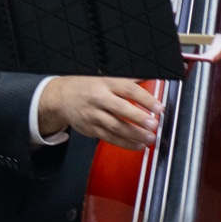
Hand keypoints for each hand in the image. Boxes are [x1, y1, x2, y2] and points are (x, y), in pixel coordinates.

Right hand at [37, 76, 161, 150]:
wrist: (62, 97)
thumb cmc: (87, 86)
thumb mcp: (105, 76)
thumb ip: (127, 79)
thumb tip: (150, 77)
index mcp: (106, 83)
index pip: (128, 90)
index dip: (145, 99)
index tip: (159, 108)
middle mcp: (99, 98)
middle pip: (121, 109)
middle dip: (139, 119)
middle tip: (154, 125)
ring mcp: (93, 115)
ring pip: (115, 126)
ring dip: (134, 134)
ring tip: (150, 138)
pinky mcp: (91, 129)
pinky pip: (109, 138)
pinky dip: (124, 143)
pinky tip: (137, 145)